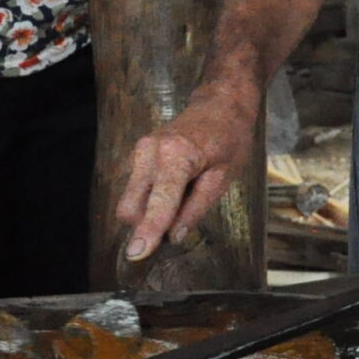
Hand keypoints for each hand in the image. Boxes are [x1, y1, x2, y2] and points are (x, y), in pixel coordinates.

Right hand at [114, 76, 259, 261]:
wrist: (219, 104)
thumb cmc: (228, 138)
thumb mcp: (222, 178)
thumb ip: (195, 209)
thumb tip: (174, 236)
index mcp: (177, 156)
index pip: (158, 203)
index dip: (148, 231)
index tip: (137, 254)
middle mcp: (150, 151)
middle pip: (131, 206)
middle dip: (145, 225)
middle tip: (175, 228)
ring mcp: (140, 150)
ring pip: (130, 199)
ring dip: (148, 213)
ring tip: (181, 200)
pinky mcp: (137, 153)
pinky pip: (135, 188)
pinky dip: (149, 199)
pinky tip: (173, 190)